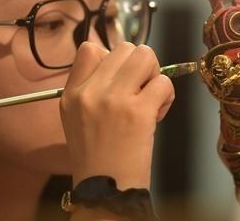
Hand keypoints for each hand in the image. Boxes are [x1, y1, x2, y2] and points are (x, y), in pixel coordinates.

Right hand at [60, 42, 174, 190]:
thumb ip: (91, 89)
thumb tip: (123, 65)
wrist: (105, 192)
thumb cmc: (97, 158)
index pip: (91, 48)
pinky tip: (157, 115)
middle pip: (124, 48)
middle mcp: (89, 92)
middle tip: (140, 90)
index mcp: (72, 93)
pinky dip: (167, 97)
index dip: (113, 59)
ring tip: (150, 99)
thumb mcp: (76, 118)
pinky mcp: (138, 112)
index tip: (121, 79)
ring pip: (145, 56)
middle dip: (140, 65)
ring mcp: (114, 99)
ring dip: (155, 75)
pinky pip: (164, 82)